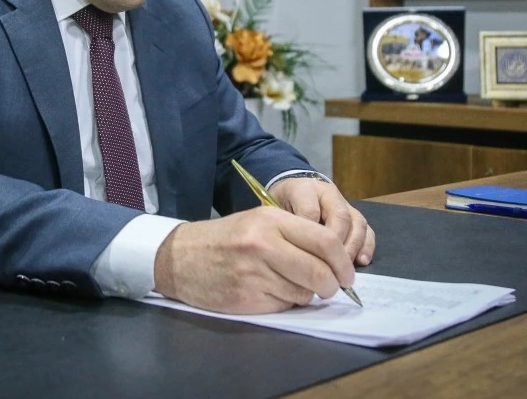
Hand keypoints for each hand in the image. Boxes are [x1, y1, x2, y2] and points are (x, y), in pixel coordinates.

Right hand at [152, 207, 354, 313]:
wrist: (180, 258)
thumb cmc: (224, 239)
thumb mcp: (257, 222)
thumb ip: (294, 236)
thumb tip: (334, 261)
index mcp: (270, 220)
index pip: (325, 241)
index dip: (342, 262)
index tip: (346, 274)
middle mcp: (263, 245)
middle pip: (320, 272)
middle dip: (332, 285)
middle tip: (330, 287)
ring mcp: (254, 273)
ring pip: (304, 293)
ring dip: (305, 294)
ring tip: (288, 284)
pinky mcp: (247, 298)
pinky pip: (284, 306)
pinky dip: (285, 303)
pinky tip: (268, 292)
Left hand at [270, 176, 375, 266]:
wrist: (292, 189)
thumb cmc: (281, 204)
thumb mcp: (273, 210)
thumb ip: (282, 225)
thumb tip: (294, 250)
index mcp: (304, 189)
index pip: (310, 211)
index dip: (310, 235)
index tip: (305, 255)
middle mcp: (328, 193)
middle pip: (340, 217)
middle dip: (336, 245)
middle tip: (329, 268)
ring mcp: (344, 203)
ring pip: (357, 223)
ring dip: (352, 248)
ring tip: (344, 269)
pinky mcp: (355, 215)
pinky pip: (367, 229)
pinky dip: (366, 246)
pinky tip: (362, 261)